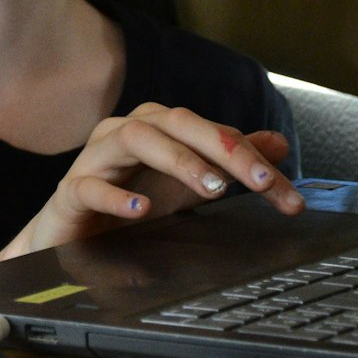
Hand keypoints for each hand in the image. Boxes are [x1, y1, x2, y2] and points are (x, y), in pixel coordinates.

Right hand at [0, 103, 302, 258]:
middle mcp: (127, 133)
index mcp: (158, 129)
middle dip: (224, 148)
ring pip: (135, 138)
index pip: (213, 133)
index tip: (287, 195)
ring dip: (178, 159)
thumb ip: (227, 164)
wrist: (70, 235)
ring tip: (211, 188)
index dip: (253, 158)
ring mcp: (95, 158)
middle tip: (260, 180)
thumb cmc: (125, 203)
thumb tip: (277, 144)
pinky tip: (139, 209)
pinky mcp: (70, 191)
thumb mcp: (185, 185)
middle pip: (178, 122)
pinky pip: (88, 185)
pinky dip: (114, 196)